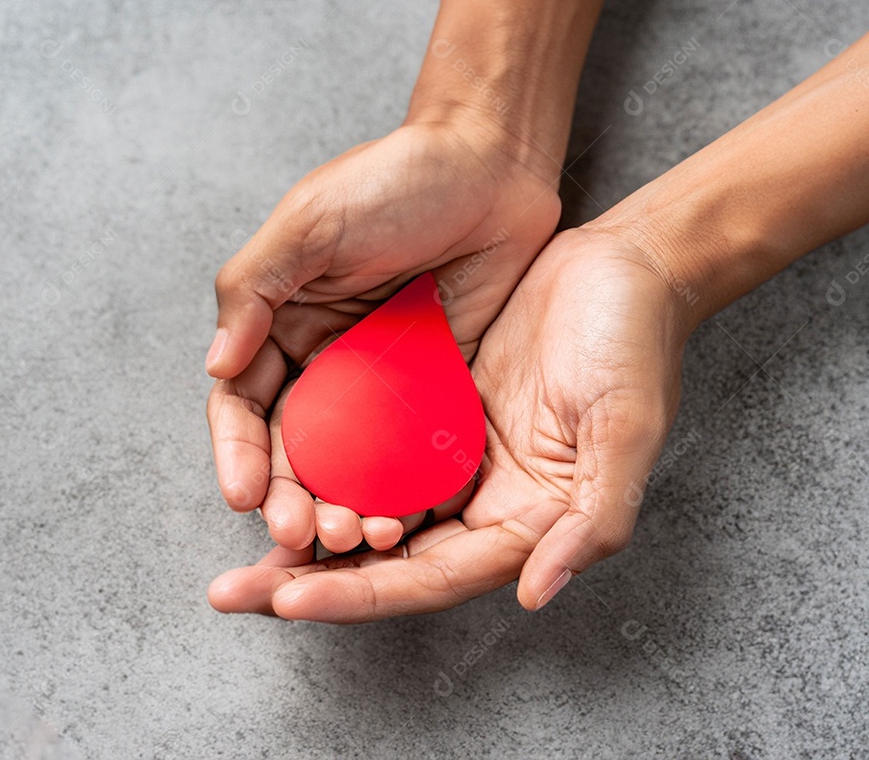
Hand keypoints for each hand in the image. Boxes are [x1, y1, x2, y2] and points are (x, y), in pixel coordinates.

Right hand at [207, 116, 560, 551]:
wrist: (490, 163)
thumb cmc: (394, 179)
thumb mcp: (310, 223)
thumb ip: (255, 289)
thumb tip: (216, 366)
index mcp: (281, 323)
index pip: (242, 403)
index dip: (236, 451)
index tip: (243, 494)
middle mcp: (326, 359)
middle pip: (295, 446)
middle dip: (289, 494)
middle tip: (300, 532)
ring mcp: (382, 379)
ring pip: (352, 460)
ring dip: (343, 503)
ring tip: (350, 536)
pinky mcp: (436, 386)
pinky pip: (414, 447)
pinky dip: (404, 485)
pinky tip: (405, 516)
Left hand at [208, 226, 691, 620]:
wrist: (623, 269)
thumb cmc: (635, 345)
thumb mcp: (626, 431)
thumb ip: (591, 520)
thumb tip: (535, 595)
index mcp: (522, 523)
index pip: (424, 578)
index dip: (355, 596)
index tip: (287, 599)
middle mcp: (480, 502)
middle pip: (381, 562)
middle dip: (307, 579)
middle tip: (233, 590)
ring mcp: (453, 456)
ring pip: (366, 509)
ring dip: (307, 526)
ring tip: (243, 537)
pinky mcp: (435, 410)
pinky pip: (371, 450)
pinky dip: (327, 466)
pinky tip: (278, 467)